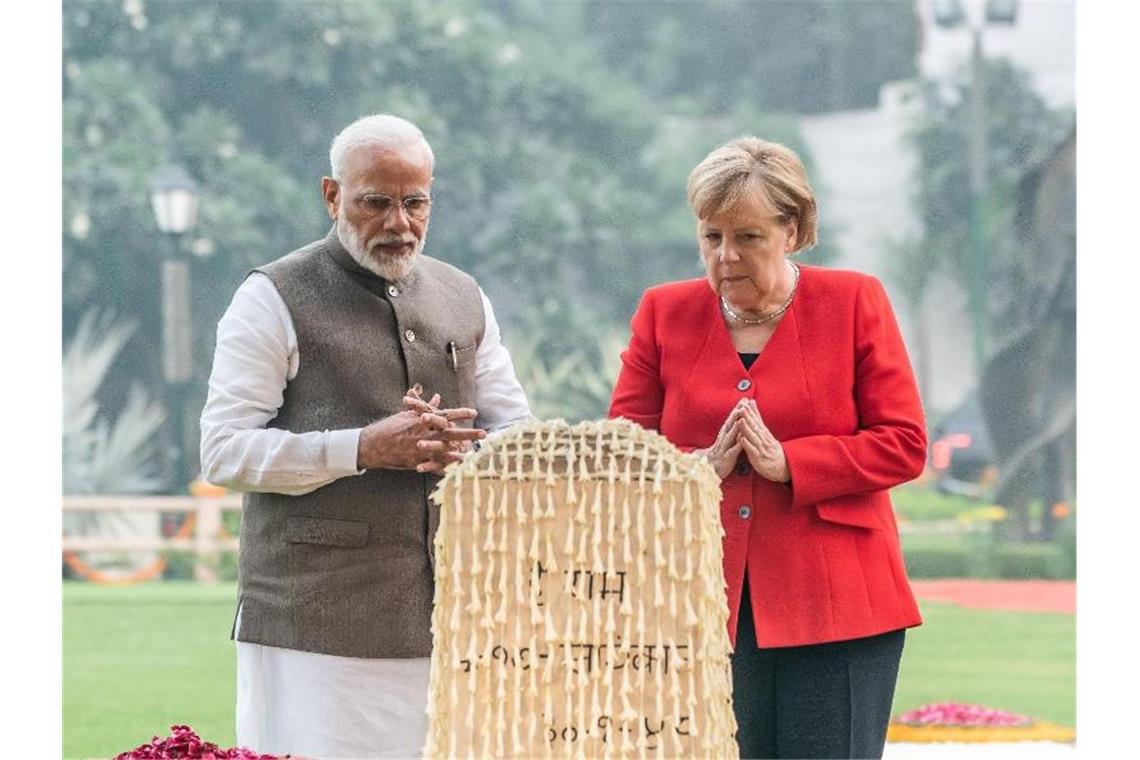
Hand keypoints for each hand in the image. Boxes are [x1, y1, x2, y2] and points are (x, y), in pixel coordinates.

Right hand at [356, 387, 484, 472]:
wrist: (372, 444)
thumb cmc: (390, 427)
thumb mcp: (407, 414)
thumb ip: (425, 407)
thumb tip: (438, 398)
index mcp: (422, 420)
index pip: (445, 414)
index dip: (460, 413)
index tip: (474, 412)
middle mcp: (423, 433)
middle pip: (450, 433)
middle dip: (468, 434)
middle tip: (484, 434)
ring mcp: (419, 448)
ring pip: (444, 450)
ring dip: (461, 452)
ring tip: (474, 453)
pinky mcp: (415, 461)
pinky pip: (434, 464)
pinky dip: (445, 466)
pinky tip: (457, 468)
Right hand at [694, 400, 746, 478]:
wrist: (710, 471)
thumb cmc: (721, 456)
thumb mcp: (726, 442)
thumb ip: (732, 431)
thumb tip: (739, 420)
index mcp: (724, 435)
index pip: (732, 420)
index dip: (738, 409)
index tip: (744, 399)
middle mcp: (723, 439)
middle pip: (730, 424)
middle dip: (737, 413)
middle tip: (743, 403)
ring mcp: (724, 448)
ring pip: (730, 435)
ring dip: (736, 426)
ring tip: (742, 417)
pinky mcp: (726, 458)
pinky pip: (732, 451)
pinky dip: (737, 445)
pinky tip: (742, 440)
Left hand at [739, 400, 789, 482]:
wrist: (782, 467)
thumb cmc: (770, 448)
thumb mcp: (765, 432)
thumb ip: (757, 418)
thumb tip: (752, 402)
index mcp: (764, 433)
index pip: (757, 421)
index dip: (751, 412)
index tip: (746, 402)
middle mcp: (764, 439)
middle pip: (756, 427)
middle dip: (749, 417)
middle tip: (743, 408)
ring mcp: (762, 449)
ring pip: (754, 438)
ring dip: (747, 429)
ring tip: (740, 420)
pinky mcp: (759, 458)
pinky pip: (753, 451)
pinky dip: (747, 445)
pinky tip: (742, 439)